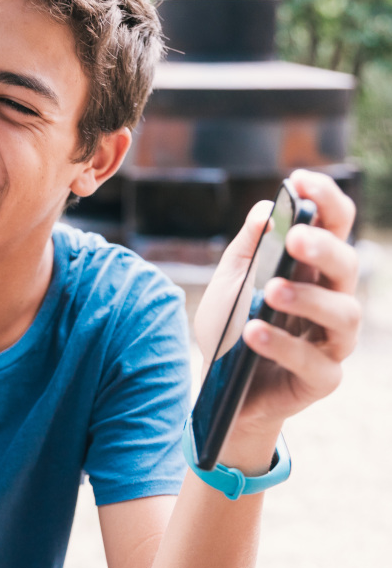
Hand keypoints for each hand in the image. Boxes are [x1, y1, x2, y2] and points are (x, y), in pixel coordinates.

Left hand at [196, 170, 360, 437]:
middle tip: (295, 237)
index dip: (325, 200)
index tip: (301, 178)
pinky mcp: (322, 379)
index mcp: (313, 268)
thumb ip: (248, 248)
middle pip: (347, 266)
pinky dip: (283, 344)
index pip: (333, 227)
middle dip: (324, 248)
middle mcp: (333, 300)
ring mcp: (332, 341)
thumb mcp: (230, 282)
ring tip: (271, 289)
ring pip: (343, 314)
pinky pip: (313, 362)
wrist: (219, 389)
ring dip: (308, 298)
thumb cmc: (230, 328)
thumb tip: (265, 209)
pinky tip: (254, 331)